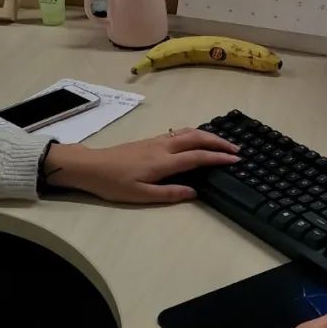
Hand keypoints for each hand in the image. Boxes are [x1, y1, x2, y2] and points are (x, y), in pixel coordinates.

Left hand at [43, 128, 238, 204]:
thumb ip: (168, 194)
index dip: (218, 157)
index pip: (197, 157)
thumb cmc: (114, 184)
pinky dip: (194, 133)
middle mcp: (163, 147)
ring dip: (208, 135)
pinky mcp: (150, 140)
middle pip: (197, 138)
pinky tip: (196, 139)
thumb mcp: (140, 195)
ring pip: (188, 132)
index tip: (235, 159)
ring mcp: (156, 141)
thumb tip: (194, 192)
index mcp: (163, 162)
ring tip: (222, 142)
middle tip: (236, 149)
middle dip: (218, 142)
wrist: (90, 166)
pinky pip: (178, 132)